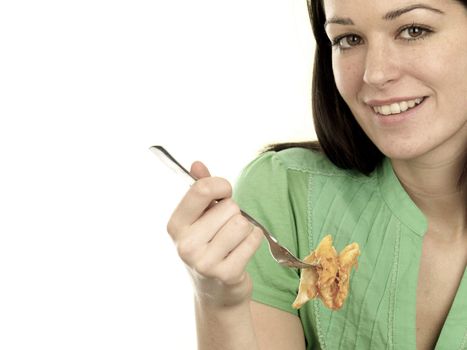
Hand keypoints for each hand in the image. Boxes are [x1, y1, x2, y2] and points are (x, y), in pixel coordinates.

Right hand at [167, 161, 262, 307]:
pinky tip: (242, 252)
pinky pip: (254, 239)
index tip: (224, 193)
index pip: (202, 189)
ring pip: (243, 223)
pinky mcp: (226, 274)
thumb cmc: (209, 246)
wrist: (215, 291)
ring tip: (233, 242)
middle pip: (229, 206)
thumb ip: (200, 190)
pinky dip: (254, 241)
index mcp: (176, 225)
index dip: (221, 186)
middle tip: (225, 230)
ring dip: (245, 229)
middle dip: (234, 214)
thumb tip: (197, 164)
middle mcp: (185, 244)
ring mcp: (204, 262)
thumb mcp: (200, 218)